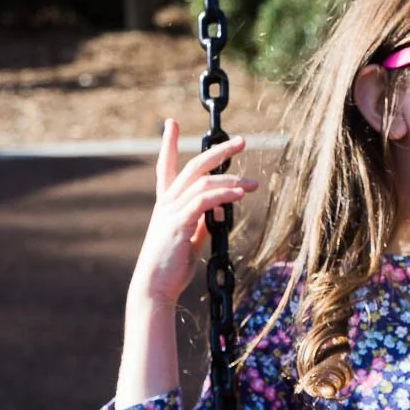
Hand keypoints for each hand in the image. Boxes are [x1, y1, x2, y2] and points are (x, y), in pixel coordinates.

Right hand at [127, 119, 253, 307]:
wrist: (154, 287)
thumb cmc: (172, 265)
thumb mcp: (191, 238)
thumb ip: (203, 220)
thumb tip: (222, 208)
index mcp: (166, 203)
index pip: (165, 166)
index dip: (168, 143)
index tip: (171, 123)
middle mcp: (167, 202)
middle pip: (194, 166)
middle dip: (217, 150)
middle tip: (241, 141)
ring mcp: (171, 211)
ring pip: (204, 182)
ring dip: (232, 180)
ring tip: (254, 183)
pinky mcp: (180, 223)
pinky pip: (205, 201)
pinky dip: (224, 195)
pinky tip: (241, 195)